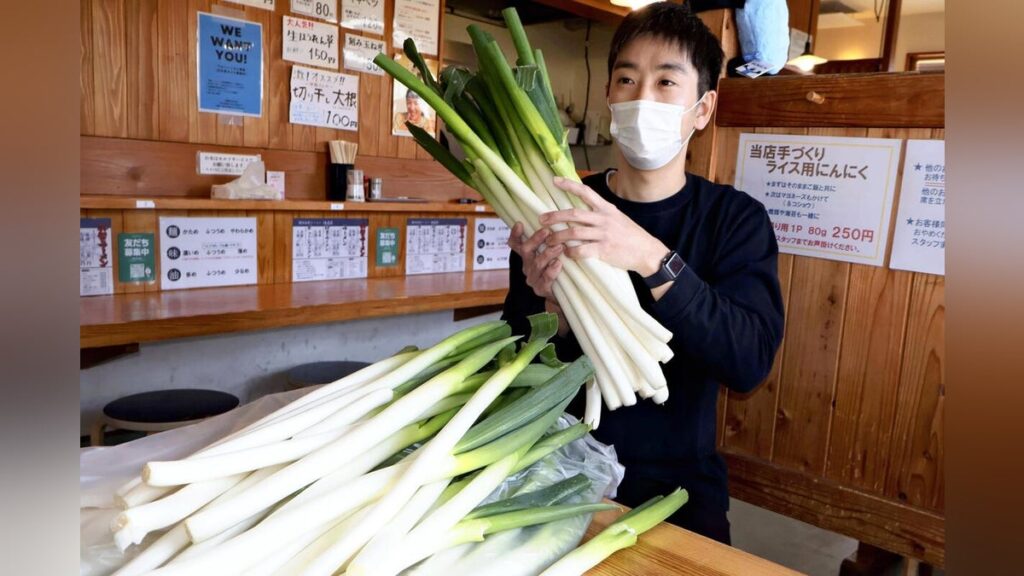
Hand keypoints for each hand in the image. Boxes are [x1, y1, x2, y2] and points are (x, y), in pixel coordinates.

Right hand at [507, 222, 564, 300]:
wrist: (564, 294)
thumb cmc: (558, 269)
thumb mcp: (554, 253)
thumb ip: (551, 240)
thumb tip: (557, 221)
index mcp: (527, 256)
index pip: (515, 244)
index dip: (515, 235)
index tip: (519, 224)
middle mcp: (527, 266)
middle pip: (526, 251)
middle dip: (535, 240)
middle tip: (547, 231)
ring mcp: (533, 279)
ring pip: (536, 264)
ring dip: (547, 254)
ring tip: (559, 247)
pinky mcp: (541, 289)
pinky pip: (545, 279)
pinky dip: (551, 270)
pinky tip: (558, 264)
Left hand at [539, 177, 668, 275]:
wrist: (647, 252)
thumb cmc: (631, 236)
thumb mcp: (618, 218)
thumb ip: (601, 214)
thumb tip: (582, 211)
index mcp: (606, 209)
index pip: (585, 192)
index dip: (569, 185)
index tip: (554, 180)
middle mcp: (604, 219)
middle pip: (574, 214)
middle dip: (555, 216)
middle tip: (541, 220)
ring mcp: (604, 234)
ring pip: (574, 232)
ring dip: (558, 237)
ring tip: (549, 241)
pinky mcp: (604, 250)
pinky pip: (581, 250)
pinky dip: (571, 252)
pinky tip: (566, 254)